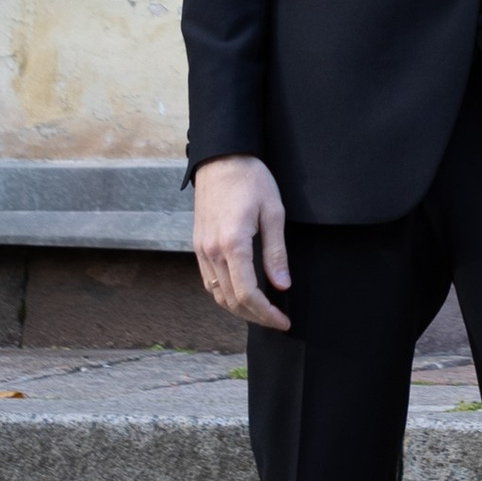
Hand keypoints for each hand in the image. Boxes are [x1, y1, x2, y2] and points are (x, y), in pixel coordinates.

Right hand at [194, 156, 291, 330]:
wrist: (221, 158)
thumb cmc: (251, 180)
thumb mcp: (274, 213)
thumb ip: (276, 252)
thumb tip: (282, 286)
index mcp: (233, 244)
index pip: (248, 294)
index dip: (267, 314)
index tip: (284, 321)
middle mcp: (212, 251)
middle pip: (231, 301)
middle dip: (255, 317)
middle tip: (276, 322)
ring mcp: (202, 249)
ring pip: (217, 294)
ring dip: (238, 309)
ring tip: (261, 312)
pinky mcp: (198, 245)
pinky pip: (209, 280)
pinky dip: (224, 294)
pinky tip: (241, 293)